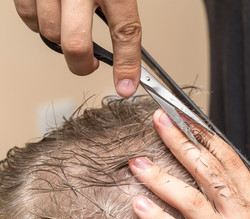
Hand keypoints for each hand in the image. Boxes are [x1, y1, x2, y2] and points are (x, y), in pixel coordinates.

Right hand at [14, 0, 140, 97]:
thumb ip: (119, 7)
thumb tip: (125, 41)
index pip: (126, 32)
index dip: (128, 65)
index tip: (126, 87)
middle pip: (76, 43)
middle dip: (81, 63)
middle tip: (88, 63)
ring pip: (49, 33)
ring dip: (60, 39)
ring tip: (70, 26)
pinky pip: (28, 18)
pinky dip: (39, 23)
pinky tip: (51, 13)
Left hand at [129, 109, 249, 218]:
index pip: (229, 160)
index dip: (206, 136)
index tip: (185, 118)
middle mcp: (242, 216)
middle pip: (207, 170)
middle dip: (181, 143)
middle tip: (160, 122)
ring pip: (191, 200)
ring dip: (161, 179)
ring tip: (138, 164)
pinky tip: (141, 206)